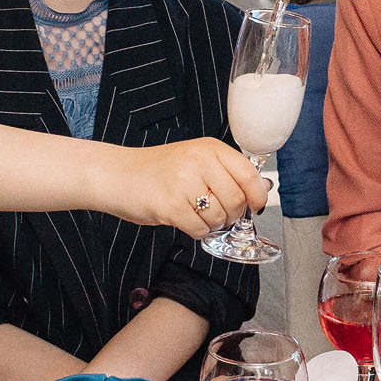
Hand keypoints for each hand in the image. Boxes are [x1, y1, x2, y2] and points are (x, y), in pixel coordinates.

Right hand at [110, 137, 268, 237]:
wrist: (117, 174)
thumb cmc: (158, 170)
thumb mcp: (196, 161)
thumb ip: (229, 173)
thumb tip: (263, 189)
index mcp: (209, 148)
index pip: (249, 175)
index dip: (256, 196)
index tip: (254, 205)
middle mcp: (198, 161)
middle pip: (236, 200)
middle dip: (232, 215)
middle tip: (218, 213)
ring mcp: (183, 183)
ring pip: (219, 217)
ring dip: (212, 224)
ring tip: (196, 214)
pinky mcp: (170, 206)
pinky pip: (200, 230)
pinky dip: (197, 231)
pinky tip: (184, 220)